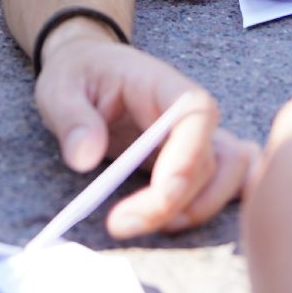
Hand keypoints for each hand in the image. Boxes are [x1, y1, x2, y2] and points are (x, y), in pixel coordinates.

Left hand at [34, 26, 254, 235]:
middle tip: (122, 223)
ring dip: (199, 209)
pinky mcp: (194, 159)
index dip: (188, 158)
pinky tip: (172, 222)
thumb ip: (72, 119)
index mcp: (161, 83)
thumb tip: (84, 158)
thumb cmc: (79, 74)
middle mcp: (191, 111)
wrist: (87, 68)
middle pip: (210, 160)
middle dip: (174, 202)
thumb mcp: (59, 88)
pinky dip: (213, 206)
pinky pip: (228, 183)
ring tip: (144, 224)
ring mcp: (199, 136)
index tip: (158, 196)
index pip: (197, 114)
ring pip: (232, 175)